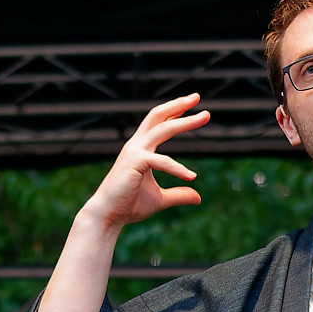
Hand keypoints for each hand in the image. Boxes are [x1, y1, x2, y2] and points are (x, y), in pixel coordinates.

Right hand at [82, 94, 211, 233]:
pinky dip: (177, 168)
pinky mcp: (135, 163)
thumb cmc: (129, 205)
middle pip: (158, 116)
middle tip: (197, 96)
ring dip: (185, 121)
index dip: (174, 111)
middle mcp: (136, 145)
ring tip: (204, 117)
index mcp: (140, 148)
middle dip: (179, 105)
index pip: (158, 122)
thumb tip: (198, 197)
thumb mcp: (160, 199)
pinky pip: (161, 161)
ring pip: (163, 129)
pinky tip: (191, 177)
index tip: (192, 103)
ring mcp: (134, 151)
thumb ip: (179, 195)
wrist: (108, 215)